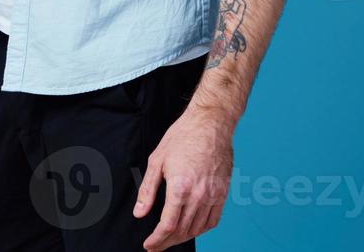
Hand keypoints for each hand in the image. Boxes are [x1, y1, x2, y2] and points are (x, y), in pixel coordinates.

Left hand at [134, 108, 233, 249]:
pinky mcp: (223, 192)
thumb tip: (140, 213)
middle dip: (167, 242)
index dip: (157, 240)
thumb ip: (148, 190)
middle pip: (183, 230)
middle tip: (156, 245)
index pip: (168, 225)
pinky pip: (213, 219)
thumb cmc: (182, 137)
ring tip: (171, 239)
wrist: (210, 124)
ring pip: (198, 228)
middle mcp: (199, 195)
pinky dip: (201, 229)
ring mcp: (213, 195)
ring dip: (183, 238)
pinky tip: (192, 229)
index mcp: (180, 187)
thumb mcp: (156, 161)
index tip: (149, 245)